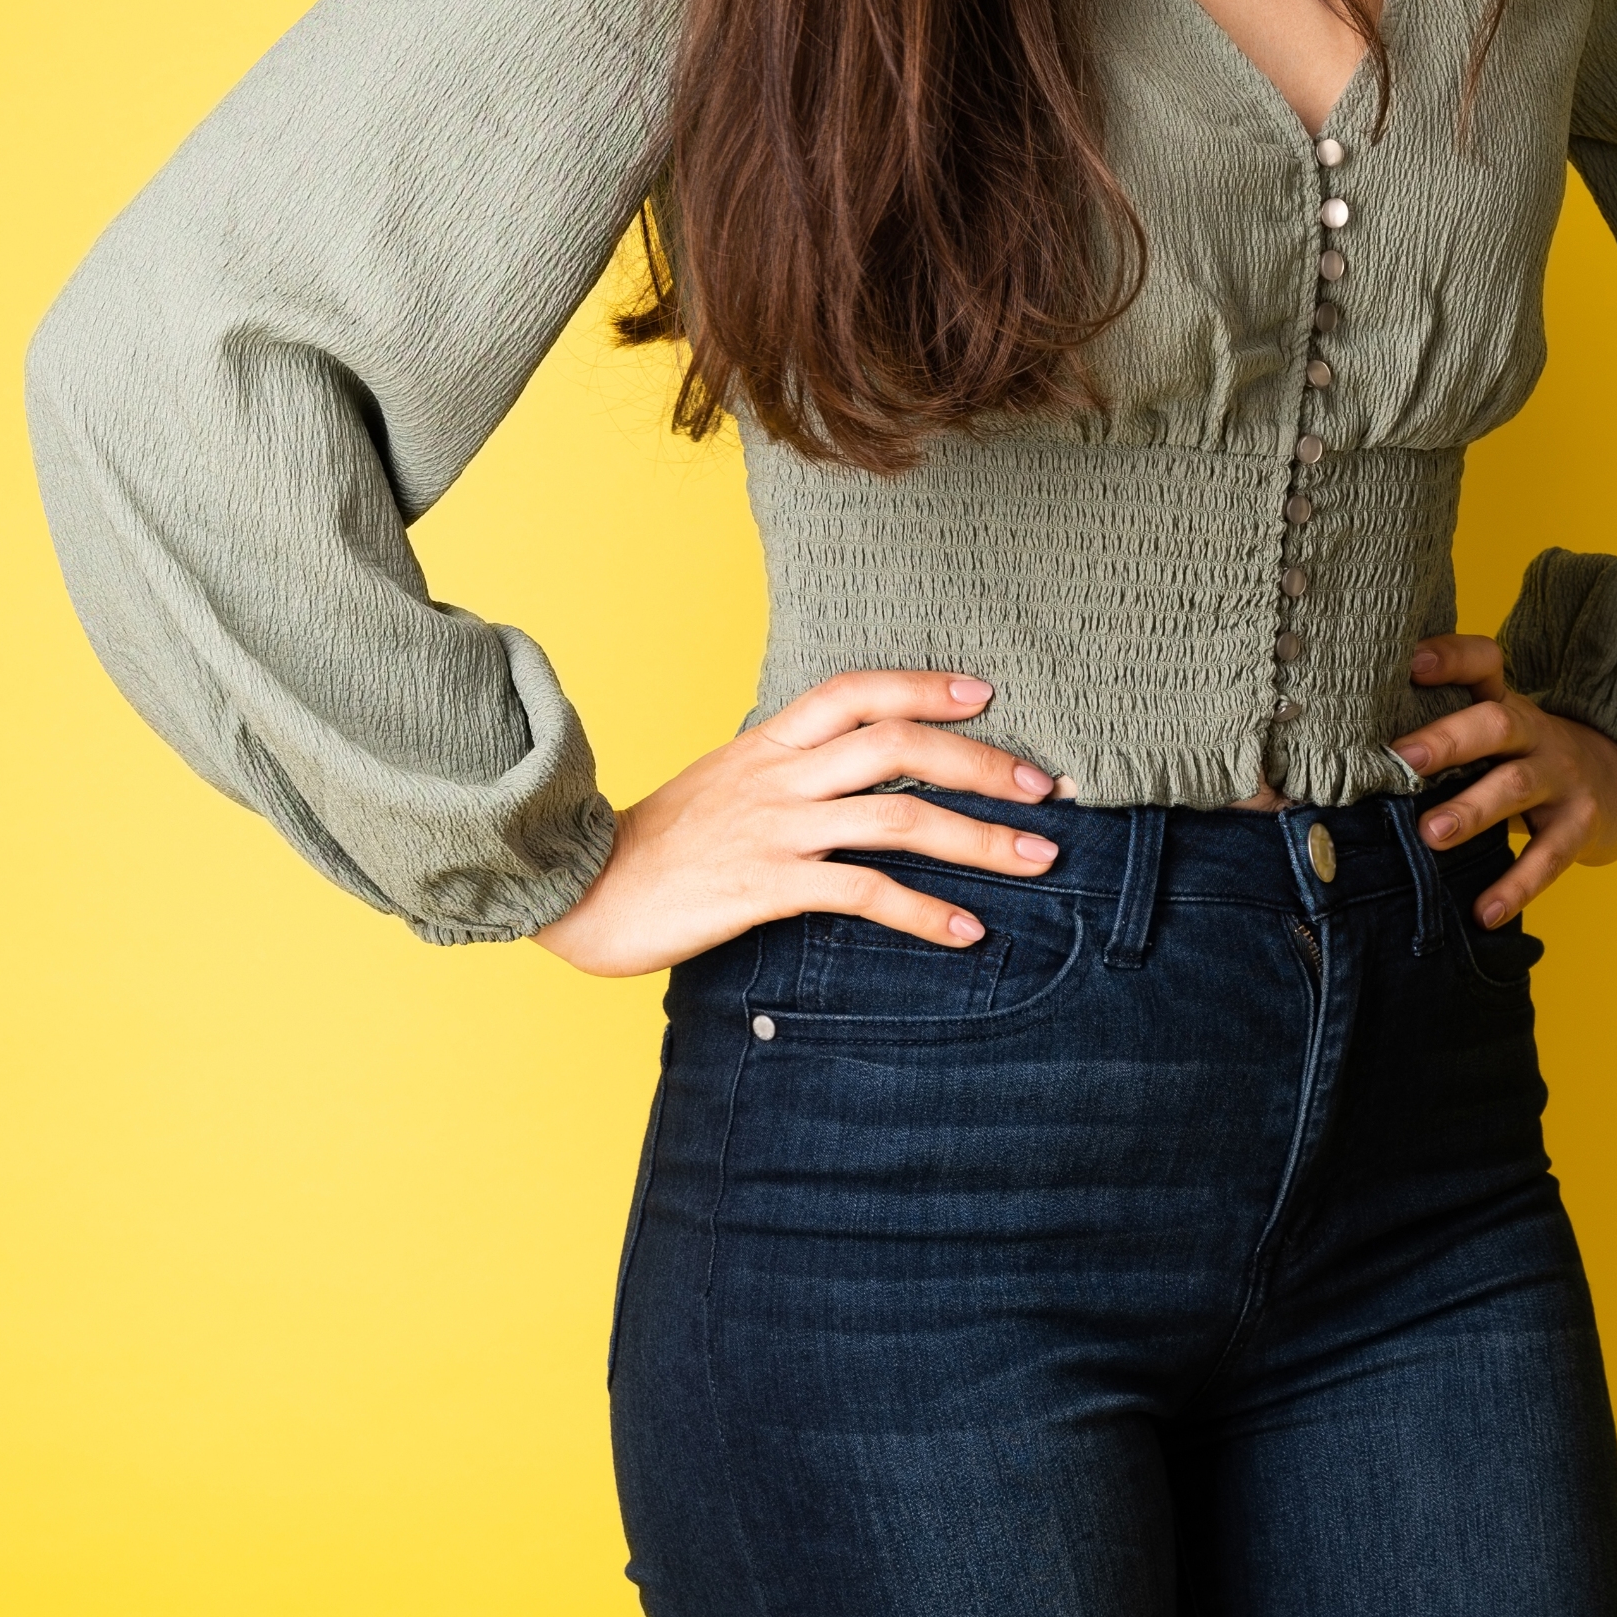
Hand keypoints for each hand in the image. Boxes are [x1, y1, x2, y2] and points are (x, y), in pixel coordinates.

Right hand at [532, 671, 1064, 979]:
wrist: (572, 891)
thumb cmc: (650, 849)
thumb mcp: (718, 789)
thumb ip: (779, 776)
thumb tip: (842, 778)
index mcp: (765, 745)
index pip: (853, 691)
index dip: (922, 685)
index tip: (984, 695)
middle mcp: (776, 776)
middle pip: (896, 746)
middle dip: (980, 762)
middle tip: (1044, 787)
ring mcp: (772, 829)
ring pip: (896, 817)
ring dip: (977, 839)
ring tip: (1037, 859)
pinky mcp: (763, 887)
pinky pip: (861, 892)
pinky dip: (923, 912)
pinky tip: (968, 931)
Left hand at [1388, 634, 1616, 922]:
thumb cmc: (1532, 757)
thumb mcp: (1500, 732)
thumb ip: (1444, 733)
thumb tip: (1349, 759)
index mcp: (1506, 705)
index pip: (1483, 663)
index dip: (1451, 657)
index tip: (1412, 663)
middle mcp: (1535, 734)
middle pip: (1495, 724)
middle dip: (1447, 739)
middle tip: (1403, 758)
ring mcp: (1562, 779)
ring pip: (1516, 786)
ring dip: (1472, 809)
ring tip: (1431, 833)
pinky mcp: (1580, 826)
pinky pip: (1547, 857)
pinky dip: (1515, 886)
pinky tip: (1484, 911)